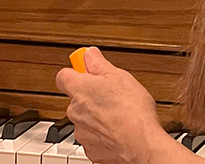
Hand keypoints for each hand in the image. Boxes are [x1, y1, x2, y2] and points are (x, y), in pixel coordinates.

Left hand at [56, 48, 168, 163]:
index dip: (75, 73)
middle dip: (90, 97)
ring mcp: (82, 132)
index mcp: (80, 90)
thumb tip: (90, 55)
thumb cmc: (132, 112)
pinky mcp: (92, 150)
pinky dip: (103, 136)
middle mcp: (75, 111)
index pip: (63, 77)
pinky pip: (93, 138)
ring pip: (85, 120)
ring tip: (118, 115)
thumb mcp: (119, 76)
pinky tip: (118, 131)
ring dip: (97, 117)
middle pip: (76, 99)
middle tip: (110, 96)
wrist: (141, 145)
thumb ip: (99, 64)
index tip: (86, 72)